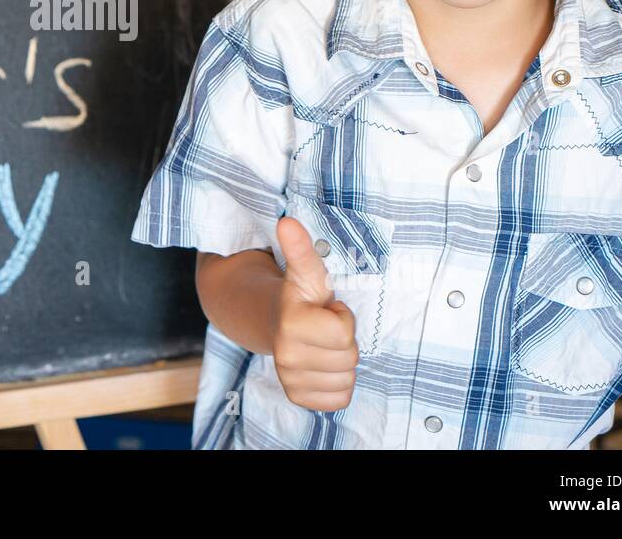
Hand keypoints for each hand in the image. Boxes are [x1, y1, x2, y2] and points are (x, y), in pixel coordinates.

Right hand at [271, 215, 358, 410]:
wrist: (273, 321)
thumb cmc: (301, 297)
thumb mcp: (306, 272)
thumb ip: (301, 249)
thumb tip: (287, 221)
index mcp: (291, 323)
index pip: (343, 334)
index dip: (342, 318)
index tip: (329, 308)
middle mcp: (286, 355)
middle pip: (348, 359)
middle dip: (344, 341)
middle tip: (326, 327)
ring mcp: (290, 379)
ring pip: (346, 381)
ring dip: (342, 363)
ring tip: (324, 345)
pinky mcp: (297, 397)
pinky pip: (339, 400)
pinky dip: (338, 385)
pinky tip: (323, 366)